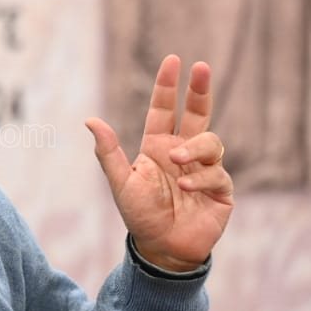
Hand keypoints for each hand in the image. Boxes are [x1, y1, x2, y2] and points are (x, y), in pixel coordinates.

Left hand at [86, 54, 234, 271]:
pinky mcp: (220, 189)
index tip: (173, 61)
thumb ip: (107, 152)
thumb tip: (90, 120)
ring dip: (194, 148)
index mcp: (158, 147)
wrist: (162, 250)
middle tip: (200, 67)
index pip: (165, 110)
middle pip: (197, 114)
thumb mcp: (120, 182)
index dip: (168, 86)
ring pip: (211, 142)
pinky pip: (217, 173)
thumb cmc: (140, 216)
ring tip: (177, 161)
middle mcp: (183, 153)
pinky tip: (186, 187)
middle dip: (199, 90)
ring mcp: (204, 169)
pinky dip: (201, 177)